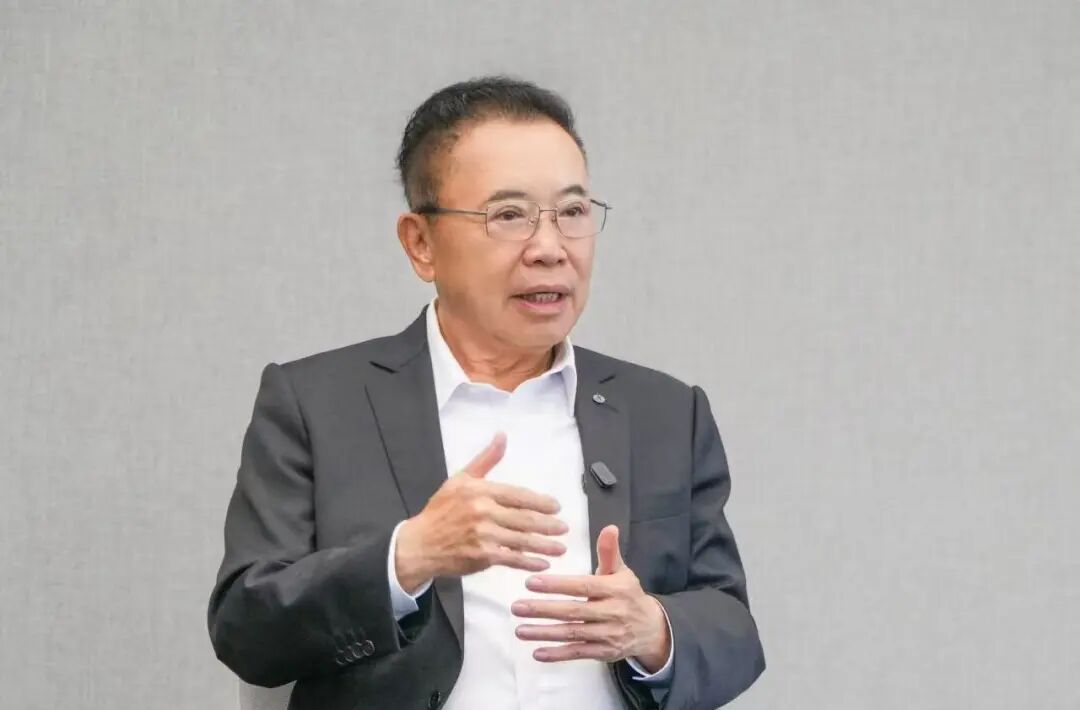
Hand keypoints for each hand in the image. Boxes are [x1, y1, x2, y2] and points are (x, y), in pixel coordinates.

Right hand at [394, 432, 568, 591]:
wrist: (420, 544)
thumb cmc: (441, 511)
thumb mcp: (461, 479)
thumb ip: (486, 460)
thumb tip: (502, 436)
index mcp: (480, 491)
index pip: (518, 495)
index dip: (540, 502)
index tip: (556, 507)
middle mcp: (483, 512)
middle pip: (524, 519)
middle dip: (548, 525)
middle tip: (564, 528)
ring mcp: (483, 536)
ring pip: (522, 540)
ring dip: (545, 545)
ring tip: (561, 547)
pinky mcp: (482, 556)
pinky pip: (511, 559)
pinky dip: (529, 562)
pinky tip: (542, 563)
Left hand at [511, 525, 671, 671]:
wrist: (651, 629)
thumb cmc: (628, 594)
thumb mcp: (621, 571)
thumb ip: (609, 552)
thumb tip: (609, 527)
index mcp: (615, 589)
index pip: (583, 586)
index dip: (557, 585)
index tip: (531, 583)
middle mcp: (612, 612)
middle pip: (574, 611)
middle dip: (543, 610)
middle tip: (517, 607)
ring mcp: (608, 635)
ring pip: (573, 634)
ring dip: (545, 633)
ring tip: (520, 629)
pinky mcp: (604, 652)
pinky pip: (578, 653)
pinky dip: (558, 654)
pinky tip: (537, 652)